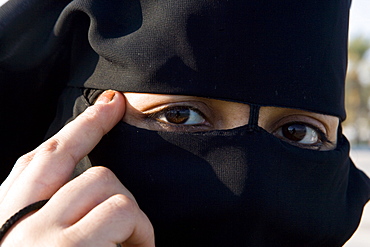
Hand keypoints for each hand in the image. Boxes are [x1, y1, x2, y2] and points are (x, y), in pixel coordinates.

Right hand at [0, 90, 154, 246]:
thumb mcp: (44, 243)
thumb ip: (54, 211)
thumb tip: (91, 182)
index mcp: (6, 222)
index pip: (37, 162)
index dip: (72, 129)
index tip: (103, 103)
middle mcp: (14, 224)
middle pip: (59, 154)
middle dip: (93, 124)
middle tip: (117, 106)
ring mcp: (39, 233)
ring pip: (102, 179)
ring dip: (130, 212)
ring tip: (135, 239)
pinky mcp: (69, 246)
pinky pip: (122, 210)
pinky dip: (142, 230)